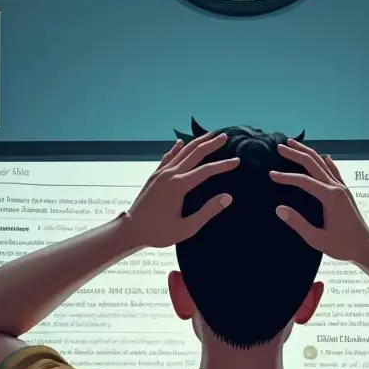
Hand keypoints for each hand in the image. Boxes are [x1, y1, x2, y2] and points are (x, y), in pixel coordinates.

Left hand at [126, 132, 237, 248]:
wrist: (131, 230)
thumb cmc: (159, 232)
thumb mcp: (186, 228)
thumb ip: (207, 212)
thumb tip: (227, 197)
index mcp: (179, 186)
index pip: (206, 171)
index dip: (223, 165)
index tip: (237, 161)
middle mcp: (170, 174)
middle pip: (194, 153)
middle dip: (211, 144)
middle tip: (225, 136)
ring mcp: (160, 173)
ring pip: (181, 152)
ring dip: (196, 142)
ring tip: (209, 135)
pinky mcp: (154, 176)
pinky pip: (167, 157)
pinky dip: (176, 148)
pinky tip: (180, 142)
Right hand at [270, 140, 368, 262]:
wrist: (365, 247)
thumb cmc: (341, 246)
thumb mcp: (317, 239)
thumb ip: (298, 223)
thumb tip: (279, 209)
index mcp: (330, 197)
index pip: (303, 181)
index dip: (286, 177)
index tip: (271, 175)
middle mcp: (336, 188)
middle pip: (313, 164)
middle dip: (296, 154)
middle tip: (280, 147)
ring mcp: (342, 188)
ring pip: (323, 164)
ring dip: (308, 153)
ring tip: (294, 145)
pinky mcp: (345, 192)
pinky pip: (335, 171)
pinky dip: (326, 162)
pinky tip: (325, 157)